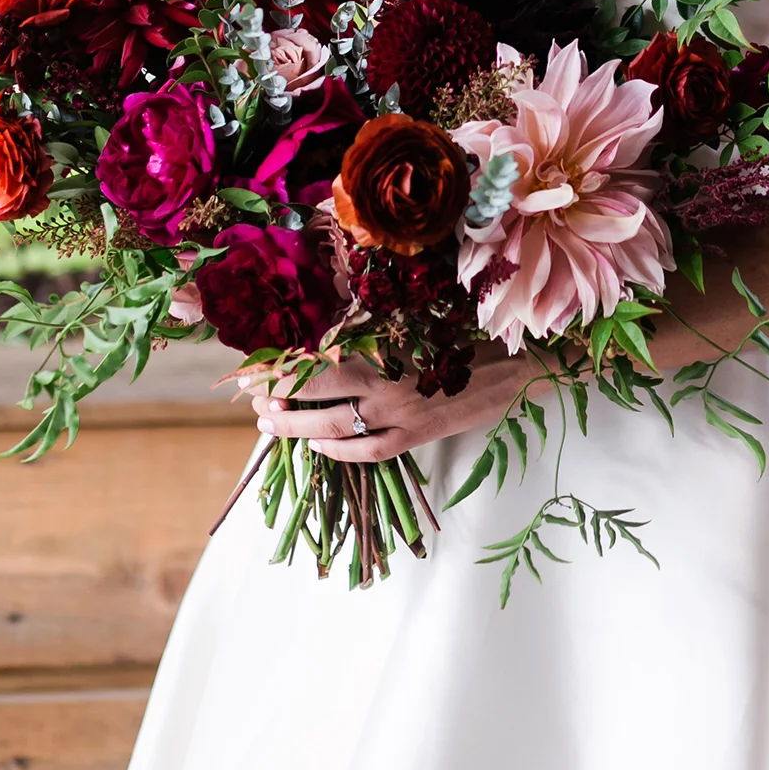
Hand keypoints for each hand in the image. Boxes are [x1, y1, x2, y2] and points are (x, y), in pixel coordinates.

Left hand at [246, 350, 534, 464]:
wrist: (517, 364)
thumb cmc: (470, 331)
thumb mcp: (421, 318)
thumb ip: (379, 325)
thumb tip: (333, 325)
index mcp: (386, 346)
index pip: (319, 357)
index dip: (282, 366)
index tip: (251, 369)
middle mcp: (387, 382)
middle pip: (318, 392)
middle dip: (279, 397)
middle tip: (250, 398)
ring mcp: (402, 413)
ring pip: (335, 426)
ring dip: (298, 427)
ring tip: (270, 424)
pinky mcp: (419, 436)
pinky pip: (369, 450)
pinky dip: (339, 451)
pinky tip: (319, 448)